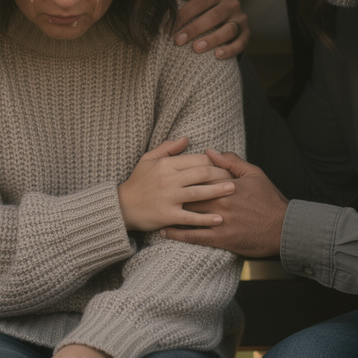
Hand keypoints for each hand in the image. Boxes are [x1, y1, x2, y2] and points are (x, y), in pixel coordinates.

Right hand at [118, 137, 235, 230]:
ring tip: (234, 190)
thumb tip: (187, 138)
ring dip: (219, 191)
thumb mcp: (148, 159)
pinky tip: (219, 218)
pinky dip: (206, 219)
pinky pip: (191, 218)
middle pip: (203, 174)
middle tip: (236, 177)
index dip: (215, 162)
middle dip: (222, 175)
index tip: (227, 166)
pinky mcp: (167, 215)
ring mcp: (168, 198)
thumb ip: (168, 148)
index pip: (197, 159)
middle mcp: (169, 179)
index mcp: (166, 164)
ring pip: (200, 193)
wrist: (121, 207)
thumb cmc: (137, 182)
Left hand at [161, 150, 286, 257]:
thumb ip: (231, 162)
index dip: (182, 175)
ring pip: (189, 216)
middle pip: (189, 195)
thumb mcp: (254, 174)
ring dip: (170, 213)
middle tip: (155, 191)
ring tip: (154, 211)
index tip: (169, 174)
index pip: (198, 177)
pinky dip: (178, 234)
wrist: (284, 229)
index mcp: (227, 185)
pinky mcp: (221, 239)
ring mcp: (220, 222)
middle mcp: (221, 202)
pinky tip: (165, 231)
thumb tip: (210, 151)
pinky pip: (194, 237)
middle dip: (172, 194)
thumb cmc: (269, 200)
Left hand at [172, 0, 248, 58]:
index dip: (185, 13)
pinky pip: (241, 43)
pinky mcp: (246, 34)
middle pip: (214, 16)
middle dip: (194, 28)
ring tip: (196, 49)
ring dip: (212, 40)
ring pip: (228, 30)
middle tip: (178, 40)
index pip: (201, 0)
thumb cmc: (201, 6)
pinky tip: (217, 55)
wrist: (219, 21)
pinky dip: (230, 50)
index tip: (170, 27)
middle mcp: (232, 4)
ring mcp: (240, 19)